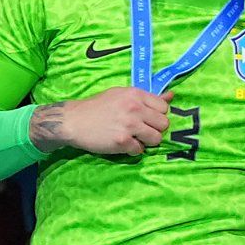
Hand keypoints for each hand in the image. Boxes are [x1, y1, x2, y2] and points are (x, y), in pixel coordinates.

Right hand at [38, 86, 173, 157]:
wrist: (72, 120)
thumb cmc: (97, 107)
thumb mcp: (121, 95)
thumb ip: (146, 98)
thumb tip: (172, 95)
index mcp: (136, 94)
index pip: (164, 108)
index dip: (156, 115)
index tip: (146, 118)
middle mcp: (135, 108)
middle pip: (164, 124)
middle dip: (154, 129)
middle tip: (139, 130)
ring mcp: (129, 125)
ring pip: (156, 139)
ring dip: (146, 141)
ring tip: (132, 137)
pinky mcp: (122, 141)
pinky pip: (140, 150)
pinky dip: (132, 149)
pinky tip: (122, 143)